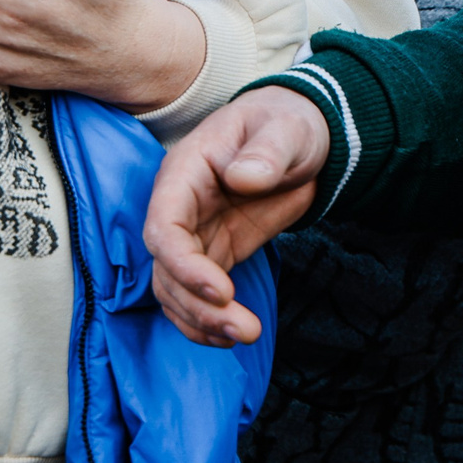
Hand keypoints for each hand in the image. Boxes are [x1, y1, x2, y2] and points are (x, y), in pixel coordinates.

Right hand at [144, 87, 329, 345]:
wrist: (298, 138)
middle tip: (243, 327)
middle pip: (166, 268)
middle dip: (198, 305)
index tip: (222, 291)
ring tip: (246, 334)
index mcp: (185, 173)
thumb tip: (244, 178)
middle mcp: (180, 208)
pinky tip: (230, 337)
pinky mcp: (214, 254)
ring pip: (175, 290)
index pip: (163, 226)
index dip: (183, 264)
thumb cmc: (285, 124)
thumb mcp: (286, 129)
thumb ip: (266, 151)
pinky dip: (206, 322)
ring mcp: (195, 235)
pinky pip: (195, 296)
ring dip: (203, 321)